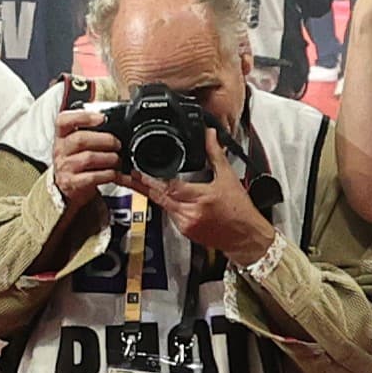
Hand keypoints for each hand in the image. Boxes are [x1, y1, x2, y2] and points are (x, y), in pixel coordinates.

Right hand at [51, 99, 121, 218]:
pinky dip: (108, 174)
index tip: (102, 118)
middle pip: (80, 139)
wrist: (68, 187)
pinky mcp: (72, 183)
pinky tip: (114, 173)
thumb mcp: (76, 143)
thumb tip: (105, 110)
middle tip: (117, 144)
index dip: (82, 117)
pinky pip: (93, 176)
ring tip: (117, 159)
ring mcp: (65, 167)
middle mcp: (59, 150)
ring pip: (89, 158)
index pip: (63, 121)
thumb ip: (88, 129)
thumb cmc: (77, 160)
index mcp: (61, 136)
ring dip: (109, 158)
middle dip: (105, 140)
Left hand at [131, 129, 275, 265]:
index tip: (136, 170)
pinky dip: (165, 204)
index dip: (150, 179)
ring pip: (162, 206)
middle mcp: (190, 213)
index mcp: (201, 198)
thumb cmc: (241, 211)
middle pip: (158, 197)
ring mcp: (186, 224)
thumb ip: (215, 154)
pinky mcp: (185, 232)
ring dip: (152, 194)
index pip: (169, 187)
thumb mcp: (228, 178)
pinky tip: (162, 195)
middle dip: (140, 185)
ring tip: (137, 181)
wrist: (247, 237)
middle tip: (125, 174)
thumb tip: (209, 134)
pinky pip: (169, 215)